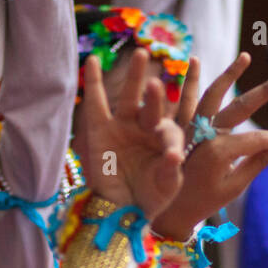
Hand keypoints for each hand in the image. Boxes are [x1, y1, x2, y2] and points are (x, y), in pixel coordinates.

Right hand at [80, 50, 185, 220]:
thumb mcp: (167, 187)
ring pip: (130, 97)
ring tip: (141, 54)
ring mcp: (124, 126)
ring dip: (134, 77)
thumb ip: (171, 170)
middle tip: (156, 84)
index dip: (169, 141)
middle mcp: (147, 128)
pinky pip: (96, 103)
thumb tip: (174, 155)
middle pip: (153, 106)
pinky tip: (93, 61)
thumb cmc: (150, 199)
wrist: (122, 213)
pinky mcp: (100, 130)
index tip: (170, 155)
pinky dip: (94, 82)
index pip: (170, 132)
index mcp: (168, 139)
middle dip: (155, 96)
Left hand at [150, 53, 267, 240]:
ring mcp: (190, 127)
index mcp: (220, 153)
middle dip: (266, 91)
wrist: (168, 210)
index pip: (258, 139)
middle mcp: (205, 135)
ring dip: (229, 74)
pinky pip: (185, 100)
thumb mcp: (233, 188)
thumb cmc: (202, 202)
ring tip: (245, 56)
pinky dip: (190, 81)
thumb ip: (256, 164)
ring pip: (211, 94)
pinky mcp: (178, 126)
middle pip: (241, 106)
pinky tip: (195, 61)